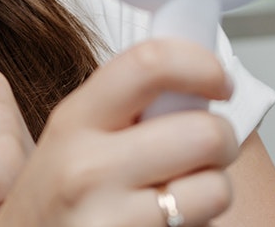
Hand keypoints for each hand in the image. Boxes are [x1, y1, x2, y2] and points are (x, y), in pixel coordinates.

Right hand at [0, 38, 239, 226]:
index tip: (218, 80)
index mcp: (74, 120)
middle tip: (203, 152)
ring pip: (215, 188)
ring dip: (211, 191)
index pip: (150, 64)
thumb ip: (123, 107)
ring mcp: (108, 218)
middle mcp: (88, 167)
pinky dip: (198, 225)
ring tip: (178, 195)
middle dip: (221, 141)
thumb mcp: (69, 141)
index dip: (202, 65)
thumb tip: (192, 79)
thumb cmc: (53, 203)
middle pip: (204, 132)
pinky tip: (162, 225)